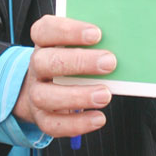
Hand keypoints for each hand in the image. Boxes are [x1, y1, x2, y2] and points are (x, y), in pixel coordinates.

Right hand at [13, 15, 115, 137]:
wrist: (46, 86)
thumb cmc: (71, 58)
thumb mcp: (77, 44)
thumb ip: (93, 41)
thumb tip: (120, 41)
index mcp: (44, 41)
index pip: (45, 30)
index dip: (69, 31)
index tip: (96, 34)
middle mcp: (36, 66)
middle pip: (45, 62)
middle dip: (78, 62)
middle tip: (110, 62)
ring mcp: (35, 92)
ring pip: (45, 96)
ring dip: (78, 96)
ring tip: (105, 95)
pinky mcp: (41, 116)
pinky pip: (52, 124)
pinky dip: (76, 124)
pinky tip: (98, 118)